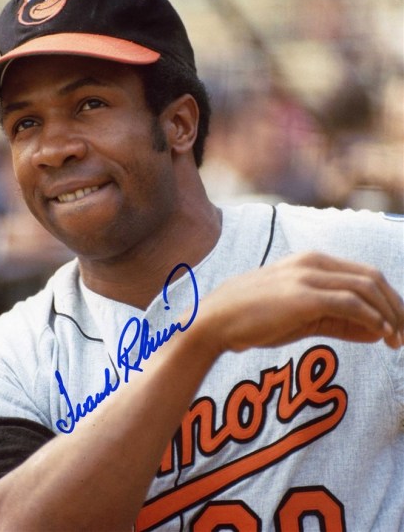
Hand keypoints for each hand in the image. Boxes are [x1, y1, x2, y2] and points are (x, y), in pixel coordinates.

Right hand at [196, 252, 403, 355]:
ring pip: (366, 288)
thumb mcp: (300, 317)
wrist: (217, 320)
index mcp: (311, 262)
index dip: (389, 299)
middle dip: (396, 306)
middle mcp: (313, 263)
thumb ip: (338, 320)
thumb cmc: (254, 318)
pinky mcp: (304, 296)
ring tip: (397, 340)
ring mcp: (307, 277)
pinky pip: (350, 304)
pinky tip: (380, 334)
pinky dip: (372, 319)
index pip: (364, 274)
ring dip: (389, 315)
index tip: (398, 324)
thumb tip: (377, 330)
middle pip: (372, 278)